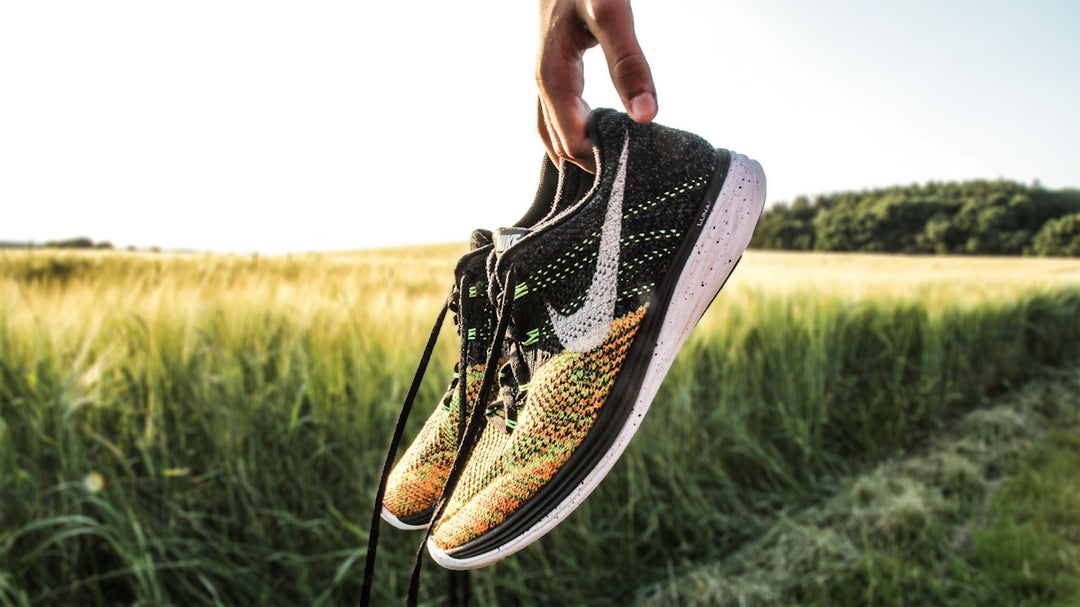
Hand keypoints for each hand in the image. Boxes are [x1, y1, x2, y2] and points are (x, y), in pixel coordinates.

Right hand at [537, 0, 656, 171]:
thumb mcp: (612, 17)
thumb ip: (630, 66)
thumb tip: (646, 116)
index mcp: (553, 77)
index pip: (572, 140)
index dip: (599, 161)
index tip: (629, 172)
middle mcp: (543, 82)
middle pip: (560, 142)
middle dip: (589, 162)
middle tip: (624, 176)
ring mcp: (544, 76)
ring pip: (553, 131)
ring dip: (579, 151)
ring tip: (611, 164)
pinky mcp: (553, 69)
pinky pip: (556, 113)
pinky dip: (574, 132)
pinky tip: (598, 134)